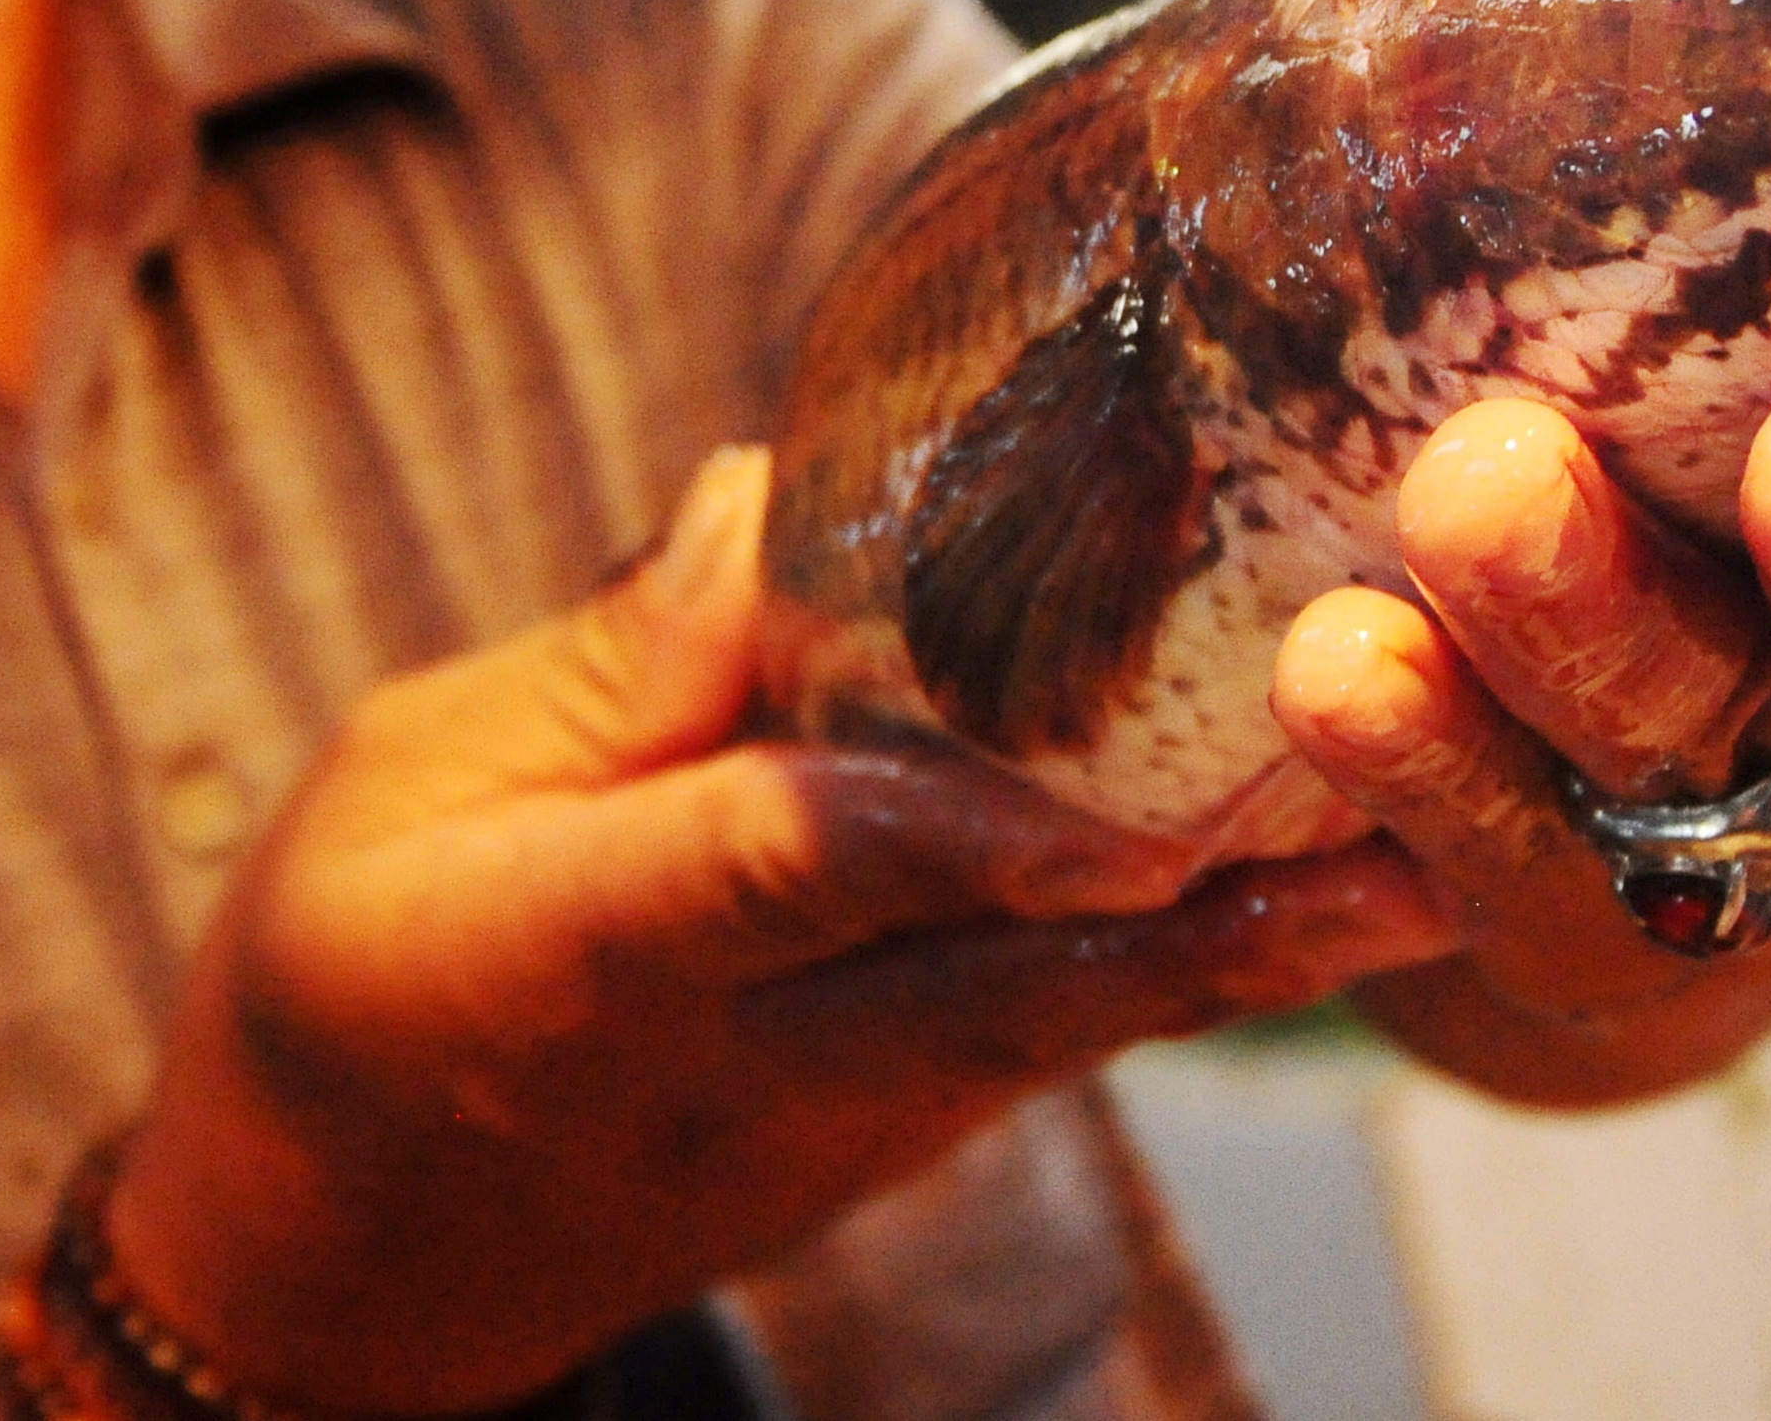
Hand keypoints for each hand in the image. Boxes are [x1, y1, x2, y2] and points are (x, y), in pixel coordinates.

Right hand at [99, 447, 1458, 1413]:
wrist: (333, 1265)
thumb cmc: (341, 978)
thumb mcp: (397, 779)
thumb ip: (602, 667)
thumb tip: (777, 504)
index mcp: (569, 953)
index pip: (776, 874)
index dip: (946, 828)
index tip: (1105, 786)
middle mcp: (732, 1061)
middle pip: (994, 984)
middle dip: (1203, 909)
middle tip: (1401, 811)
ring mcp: (827, 1127)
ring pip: (1061, 1035)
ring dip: (1247, 953)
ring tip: (1438, 841)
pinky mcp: (880, 1139)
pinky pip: (1049, 1050)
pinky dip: (1187, 976)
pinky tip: (1328, 894)